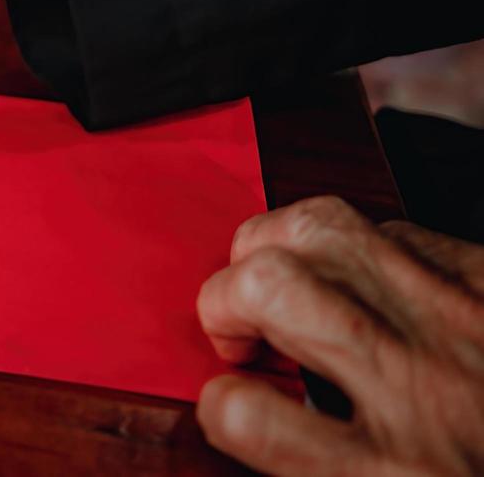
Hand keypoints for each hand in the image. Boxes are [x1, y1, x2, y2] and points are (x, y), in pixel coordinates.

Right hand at [196, 196, 483, 475]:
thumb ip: (326, 461)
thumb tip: (257, 418)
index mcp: (394, 474)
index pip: (245, 414)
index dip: (221, 404)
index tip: (234, 407)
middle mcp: (421, 389)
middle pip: (271, 287)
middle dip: (224, 300)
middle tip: (240, 333)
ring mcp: (463, 322)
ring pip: (324, 229)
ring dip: (276, 249)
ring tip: (280, 282)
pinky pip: (397, 228)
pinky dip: (359, 248)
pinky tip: (362, 284)